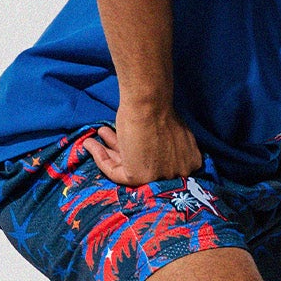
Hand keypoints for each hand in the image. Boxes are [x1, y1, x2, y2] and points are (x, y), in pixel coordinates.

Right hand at [82, 104, 202, 184]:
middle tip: (110, 136)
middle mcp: (178, 174)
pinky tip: (90, 143)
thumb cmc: (159, 108)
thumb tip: (147, 149)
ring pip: (129, 167)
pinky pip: (114, 171)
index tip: (129, 143)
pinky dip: (100, 156)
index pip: (163, 164)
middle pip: (145, 166)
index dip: (142, 152)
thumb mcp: (169, 130)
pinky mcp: (139, 178)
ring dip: (110, 150)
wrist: (149, 102)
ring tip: (99, 134)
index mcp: (190, 161)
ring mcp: (160, 178)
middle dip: (125, 150)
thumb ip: (165, 144)